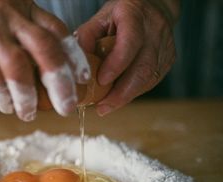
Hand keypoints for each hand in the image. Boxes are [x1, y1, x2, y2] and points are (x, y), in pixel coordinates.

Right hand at [0, 0, 89, 120]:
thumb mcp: (2, 9)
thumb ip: (23, 29)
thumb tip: (44, 62)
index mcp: (23, 7)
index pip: (57, 31)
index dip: (73, 56)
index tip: (84, 78)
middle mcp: (10, 16)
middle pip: (46, 50)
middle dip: (60, 82)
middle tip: (68, 107)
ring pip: (19, 67)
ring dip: (28, 95)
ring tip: (30, 114)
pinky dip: (2, 94)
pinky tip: (6, 106)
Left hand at [76, 0, 178, 115]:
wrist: (153, 7)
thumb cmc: (121, 14)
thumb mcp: (99, 19)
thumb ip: (86, 38)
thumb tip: (77, 65)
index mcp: (135, 16)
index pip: (130, 42)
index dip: (116, 64)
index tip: (101, 81)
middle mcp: (154, 31)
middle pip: (144, 67)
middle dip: (121, 93)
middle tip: (102, 107)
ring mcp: (165, 47)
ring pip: (149, 78)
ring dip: (126, 96)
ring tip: (106, 106)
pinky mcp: (168, 60)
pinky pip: (152, 81)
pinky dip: (134, 92)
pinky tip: (119, 97)